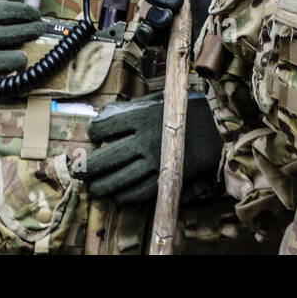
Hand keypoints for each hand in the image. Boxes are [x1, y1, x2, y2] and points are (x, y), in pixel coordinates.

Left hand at [75, 93, 222, 204]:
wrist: (216, 128)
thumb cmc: (184, 110)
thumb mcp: (158, 101)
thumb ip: (132, 108)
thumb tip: (105, 116)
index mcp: (143, 117)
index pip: (106, 127)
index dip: (94, 132)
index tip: (92, 134)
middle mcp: (147, 140)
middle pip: (109, 157)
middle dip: (90, 166)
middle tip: (80, 171)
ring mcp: (157, 161)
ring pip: (122, 178)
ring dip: (104, 185)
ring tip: (95, 188)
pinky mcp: (167, 176)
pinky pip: (141, 191)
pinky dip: (126, 195)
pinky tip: (117, 195)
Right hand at [133, 0, 224, 46]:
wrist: (225, 41)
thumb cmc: (222, 4)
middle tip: (177, 1)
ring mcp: (166, 17)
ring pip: (144, 10)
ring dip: (154, 13)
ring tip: (171, 18)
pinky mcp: (163, 38)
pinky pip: (144, 32)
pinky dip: (146, 31)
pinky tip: (154, 31)